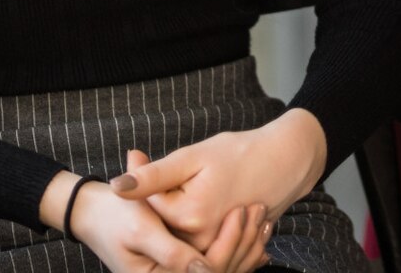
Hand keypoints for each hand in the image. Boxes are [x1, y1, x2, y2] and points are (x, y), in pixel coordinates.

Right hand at [44, 172, 256, 272]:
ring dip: (247, 248)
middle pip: (220, 272)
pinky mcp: (183, 266)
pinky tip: (259, 234)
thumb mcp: (141, 229)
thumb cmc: (114, 215)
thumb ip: (171, 253)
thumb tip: (204, 272)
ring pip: (224, 269)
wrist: (95, 211)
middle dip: (244, 245)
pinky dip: (240, 251)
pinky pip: (218, 264)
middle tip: (261, 211)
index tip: (243, 212)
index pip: (207, 271)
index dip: (229, 244)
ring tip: (266, 219)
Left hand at [111, 111, 326, 249]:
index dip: (145, 182)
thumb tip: (115, 187)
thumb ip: (153, 176)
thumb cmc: (241, 153)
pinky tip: (202, 199)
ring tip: (196, 185)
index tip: (148, 158)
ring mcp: (216, 246)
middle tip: (175, 171)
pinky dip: (192, 222)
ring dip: (175, 213)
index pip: (147, 209)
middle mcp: (203, 241)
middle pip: (161, 226)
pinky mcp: (225, 245)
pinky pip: (198, 241)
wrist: (286, 161)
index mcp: (190, 217)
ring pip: (178, 235)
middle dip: (160, 200)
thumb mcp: (193, 157)